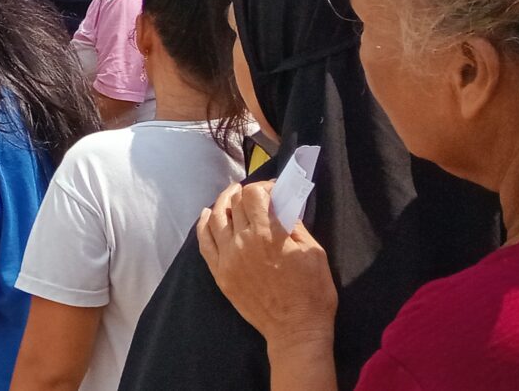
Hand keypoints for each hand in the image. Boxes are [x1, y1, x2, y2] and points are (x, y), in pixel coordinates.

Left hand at [197, 182, 337, 342]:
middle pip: (234, 203)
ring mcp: (228, 258)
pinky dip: (204, 224)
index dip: (262, 186)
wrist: (295, 331)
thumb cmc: (312, 293)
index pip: (253, 195)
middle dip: (244, 193)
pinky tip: (208, 215)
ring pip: (216, 218)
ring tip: (230, 197)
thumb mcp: (314, 253)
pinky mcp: (220, 273)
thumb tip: (282, 205)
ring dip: (223, 203)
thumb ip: (294, 225)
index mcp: (268, 234)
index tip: (271, 190)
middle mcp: (243, 242)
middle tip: (253, 194)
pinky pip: (204, 242)